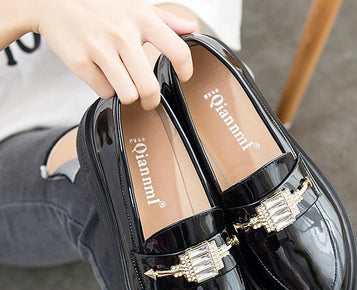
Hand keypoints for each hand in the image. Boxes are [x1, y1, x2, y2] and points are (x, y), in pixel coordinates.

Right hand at [26, 0, 196, 108]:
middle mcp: (122, 34)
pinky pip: (104, 92)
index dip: (185, 71)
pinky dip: (105, 88)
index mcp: (141, 19)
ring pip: (127, 95)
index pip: (177, 52)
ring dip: (127, 94)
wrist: (52, 2)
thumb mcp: (135, 6)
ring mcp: (99, 49)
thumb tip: (192, 28)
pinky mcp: (80, 62)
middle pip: (149, 88)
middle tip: (149, 100)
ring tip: (123, 83)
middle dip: (151, 100)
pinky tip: (102, 74)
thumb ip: (166, 20)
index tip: (183, 78)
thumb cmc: (100, 7)